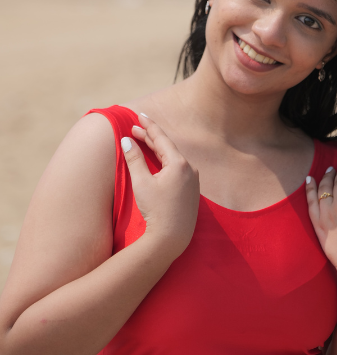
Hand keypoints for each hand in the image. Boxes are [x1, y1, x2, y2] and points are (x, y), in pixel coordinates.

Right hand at [119, 114, 199, 256]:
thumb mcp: (141, 183)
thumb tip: (127, 141)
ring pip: (173, 157)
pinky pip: (178, 168)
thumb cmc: (155, 211)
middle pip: (167, 147)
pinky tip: (157, 161)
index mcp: (179, 164)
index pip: (161, 138)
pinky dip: (165, 161)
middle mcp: (190, 168)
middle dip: (151, 137)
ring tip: (144, 141)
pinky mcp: (191, 190)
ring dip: (158, 149)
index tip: (139, 116)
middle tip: (135, 128)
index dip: (149, 126)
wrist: (171, 239)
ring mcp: (193, 180)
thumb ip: (134, 159)